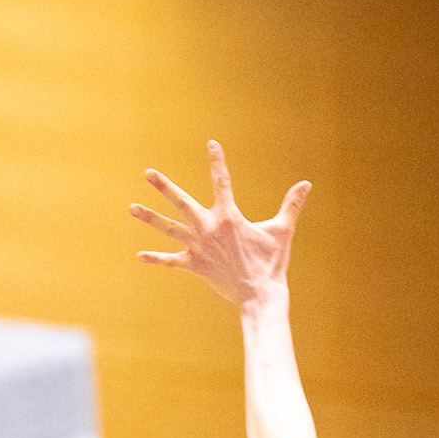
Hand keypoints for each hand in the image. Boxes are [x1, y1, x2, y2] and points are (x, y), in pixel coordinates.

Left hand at [131, 140, 310, 305]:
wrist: (259, 294)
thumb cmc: (271, 262)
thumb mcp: (282, 230)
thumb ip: (291, 205)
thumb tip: (306, 184)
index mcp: (229, 216)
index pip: (222, 181)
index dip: (217, 161)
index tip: (211, 144)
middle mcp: (208, 228)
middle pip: (181, 202)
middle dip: (164, 186)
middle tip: (148, 173)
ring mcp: (198, 247)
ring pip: (169, 228)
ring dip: (150, 218)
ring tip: (132, 207)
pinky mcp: (194, 264)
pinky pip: (172, 261)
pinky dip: (157, 258)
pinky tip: (140, 256)